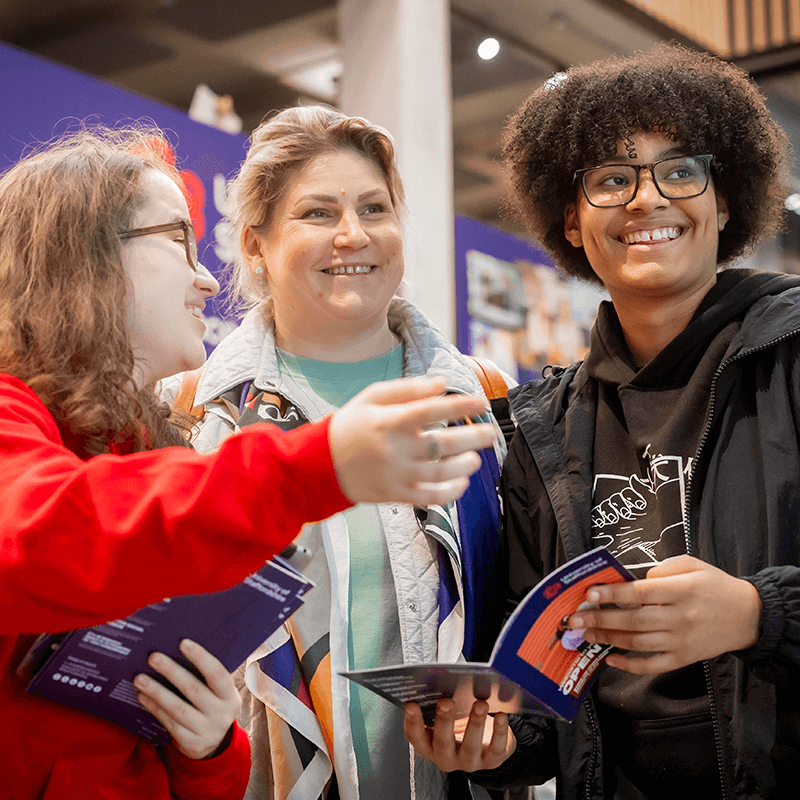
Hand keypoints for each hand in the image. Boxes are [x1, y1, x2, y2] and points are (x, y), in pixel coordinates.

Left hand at [134, 639, 240, 759]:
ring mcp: (206, 730)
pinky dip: (155, 708)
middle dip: (172, 671)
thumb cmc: (213, 704)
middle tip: (153, 657)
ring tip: (140, 678)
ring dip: (157, 692)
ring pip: (178, 708)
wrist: (214, 742)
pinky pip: (169, 723)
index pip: (217, 673)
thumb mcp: (219, 692)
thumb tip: (179, 649)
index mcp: (230, 695)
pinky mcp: (190, 743)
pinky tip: (143, 696)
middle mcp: (221, 713)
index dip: (201, 657)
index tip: (183, 642)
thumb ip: (207, 676)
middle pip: (194, 690)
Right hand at [328, 377, 495, 505]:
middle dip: (474, 437)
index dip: (460, 405)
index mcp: (389, 421)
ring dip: (465, 465)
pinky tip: (462, 483)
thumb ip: (407, 390)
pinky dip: (450, 492)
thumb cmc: (349, 427)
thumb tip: (441, 384)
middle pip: (444, 444)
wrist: (320, 464)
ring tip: (476, 457)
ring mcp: (396, 474)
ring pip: (441, 473)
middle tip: (490, 433)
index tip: (480, 402)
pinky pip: (430, 497)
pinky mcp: (395, 495)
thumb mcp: (372, 398)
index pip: (432, 410)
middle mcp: (395, 449)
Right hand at [404, 699, 515, 772]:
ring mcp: (469, 762)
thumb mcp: (446, 718)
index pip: (416, 737)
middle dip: (444, 721)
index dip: (412, 722)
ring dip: (474, 724)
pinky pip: (495, 749)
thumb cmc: (460, 725)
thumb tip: (436, 682)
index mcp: (430, 745)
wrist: (486, 744)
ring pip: (470, 747)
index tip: (411, 705)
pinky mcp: (491, 761)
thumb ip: (438, 706)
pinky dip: (499, 732)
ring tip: (479, 703)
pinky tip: (501, 716)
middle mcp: (446, 758)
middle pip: (442, 743)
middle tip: (446, 702)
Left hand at [569, 555, 761, 673]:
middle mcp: (681, 618)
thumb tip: (634, 580)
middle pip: (635, 620)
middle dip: (601, 619)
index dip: (614, 594)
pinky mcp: (684, 658)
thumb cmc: (716, 586)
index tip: (590, 593)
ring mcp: (682, 641)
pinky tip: (610, 658)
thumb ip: (663, 569)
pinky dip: (630, 665)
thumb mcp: (693, 565)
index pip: (641, 593)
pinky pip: (653, 665)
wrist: (749, 616)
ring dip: (608, 639)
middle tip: (575, 618)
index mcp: (683, 591)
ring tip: (585, 633)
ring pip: (639, 643)